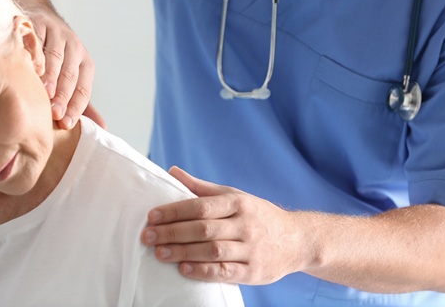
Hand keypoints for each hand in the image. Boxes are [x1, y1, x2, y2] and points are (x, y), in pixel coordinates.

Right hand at [29, 4, 103, 129]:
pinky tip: (29, 69)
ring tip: (44, 94)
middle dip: (62, 96)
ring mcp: (57, 34)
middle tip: (54, 114)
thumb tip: (102, 128)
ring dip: (50, 77)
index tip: (66, 124)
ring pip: (55, 58)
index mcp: (85, 63)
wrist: (39, 16)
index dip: (75, 107)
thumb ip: (82, 102)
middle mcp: (74, 47)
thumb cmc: (56, 56)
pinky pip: (36, 41)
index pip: (82, 89)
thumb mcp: (71, 77)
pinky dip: (33, 55)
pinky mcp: (38, 23)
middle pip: (70, 75)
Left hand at [141, 167, 305, 284]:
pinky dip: (203, 271)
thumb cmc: (258, 215)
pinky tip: (184, 269)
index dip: (175, 211)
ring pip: (212, 250)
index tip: (152, 215)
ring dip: (183, 252)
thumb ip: (202, 188)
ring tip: (159, 253)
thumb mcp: (235, 196)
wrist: (297, 240)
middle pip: (203, 229)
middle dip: (172, 232)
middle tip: (148, 236)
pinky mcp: (254, 271)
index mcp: (238, 203)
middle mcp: (245, 224)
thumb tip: (172, 171)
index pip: (201, 206)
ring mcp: (251, 249)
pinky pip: (225, 272)